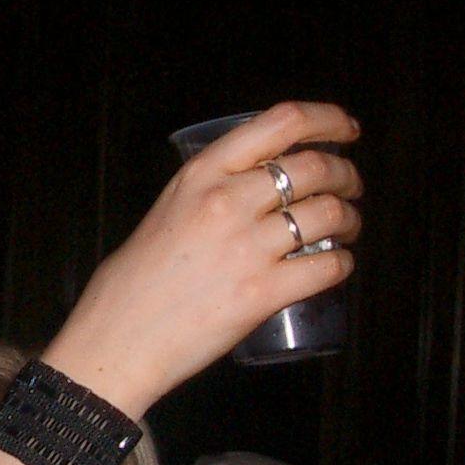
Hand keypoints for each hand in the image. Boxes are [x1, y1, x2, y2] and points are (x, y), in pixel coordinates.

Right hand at [45, 102, 362, 415]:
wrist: (115, 344)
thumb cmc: (128, 288)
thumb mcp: (163, 214)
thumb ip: (205, 195)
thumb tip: (251, 189)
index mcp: (199, 176)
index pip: (281, 122)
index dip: (325, 120)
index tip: (344, 131)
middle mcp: (225, 203)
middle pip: (315, 167)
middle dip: (346, 174)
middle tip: (350, 187)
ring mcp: (246, 248)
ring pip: (330, 214)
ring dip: (350, 218)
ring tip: (346, 227)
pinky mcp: (262, 294)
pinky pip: (328, 266)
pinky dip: (342, 263)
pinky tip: (336, 264)